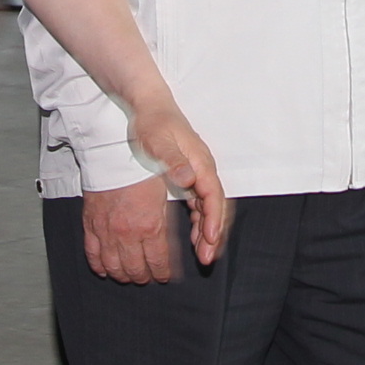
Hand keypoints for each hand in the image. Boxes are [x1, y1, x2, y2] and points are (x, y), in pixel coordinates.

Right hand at [83, 174, 189, 283]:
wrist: (112, 151)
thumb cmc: (141, 166)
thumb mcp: (168, 190)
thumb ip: (173, 217)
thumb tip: (181, 240)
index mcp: (149, 225)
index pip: (158, 261)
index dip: (162, 273)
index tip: (165, 276)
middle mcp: (126, 233)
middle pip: (136, 269)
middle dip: (144, 277)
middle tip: (149, 277)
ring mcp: (106, 231)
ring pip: (114, 267)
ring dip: (123, 276)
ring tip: (130, 276)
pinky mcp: (90, 225)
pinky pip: (92, 254)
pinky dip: (99, 266)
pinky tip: (105, 270)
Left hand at [125, 102, 229, 269]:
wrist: (149, 106)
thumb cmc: (153, 122)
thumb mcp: (159, 141)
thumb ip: (174, 160)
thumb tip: (189, 178)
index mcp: (200, 162)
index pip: (213, 195)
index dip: (213, 219)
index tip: (209, 239)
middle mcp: (203, 170)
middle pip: (216, 207)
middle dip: (214, 234)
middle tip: (206, 258)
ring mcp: (198, 174)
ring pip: (210, 209)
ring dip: (208, 233)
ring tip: (203, 256)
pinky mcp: (189, 178)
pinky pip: (200, 206)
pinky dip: (199, 224)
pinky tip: (194, 239)